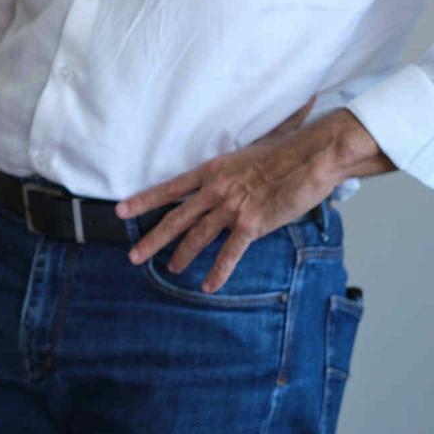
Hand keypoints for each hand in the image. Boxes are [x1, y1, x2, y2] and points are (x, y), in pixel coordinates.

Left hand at [120, 103, 387, 292]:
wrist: (312, 156)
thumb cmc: (288, 148)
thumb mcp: (252, 147)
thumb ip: (242, 157)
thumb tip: (245, 151)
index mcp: (212, 170)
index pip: (170, 188)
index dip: (144, 201)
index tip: (122, 211)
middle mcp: (215, 190)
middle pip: (176, 218)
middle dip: (152, 239)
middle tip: (134, 256)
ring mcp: (231, 208)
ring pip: (197, 237)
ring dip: (181, 256)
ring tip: (170, 269)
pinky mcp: (251, 224)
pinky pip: (230, 253)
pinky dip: (218, 272)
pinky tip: (208, 286)